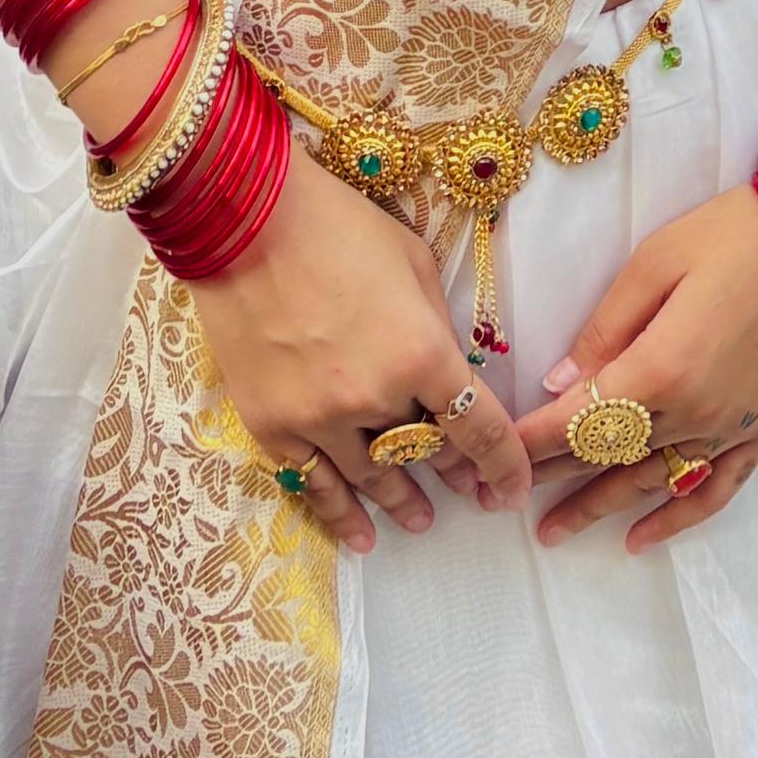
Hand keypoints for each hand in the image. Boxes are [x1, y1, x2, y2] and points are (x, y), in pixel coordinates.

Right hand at [189, 151, 532, 550]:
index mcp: (421, 353)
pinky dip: (340, 514)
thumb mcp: (413, 263)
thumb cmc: (337, 226)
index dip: (505, 466)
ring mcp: (319, 419)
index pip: (479, 429)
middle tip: (467, 491)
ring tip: (418, 519)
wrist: (243, 221)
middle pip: (427, 453)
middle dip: (453, 473)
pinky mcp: (273, 425)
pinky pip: (315, 484)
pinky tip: (359, 536)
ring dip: (401, 501)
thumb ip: (436, 327)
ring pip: (373, 478)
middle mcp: (375, 398)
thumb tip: (449, 374)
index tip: (514, 489)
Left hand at [519, 182, 757, 550]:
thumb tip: (559, 385)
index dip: (528, 445)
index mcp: (659, 370)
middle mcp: (692, 415)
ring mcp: (730, 430)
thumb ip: (604, 330)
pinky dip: (676, 520)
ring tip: (554, 532)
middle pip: (605, 457)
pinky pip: (713, 491)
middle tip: (501, 501)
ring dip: (599, 509)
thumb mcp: (655, 264)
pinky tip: (640, 540)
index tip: (490, 462)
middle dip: (549, 479)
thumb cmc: (733, 236)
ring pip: (651, 484)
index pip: (576, 423)